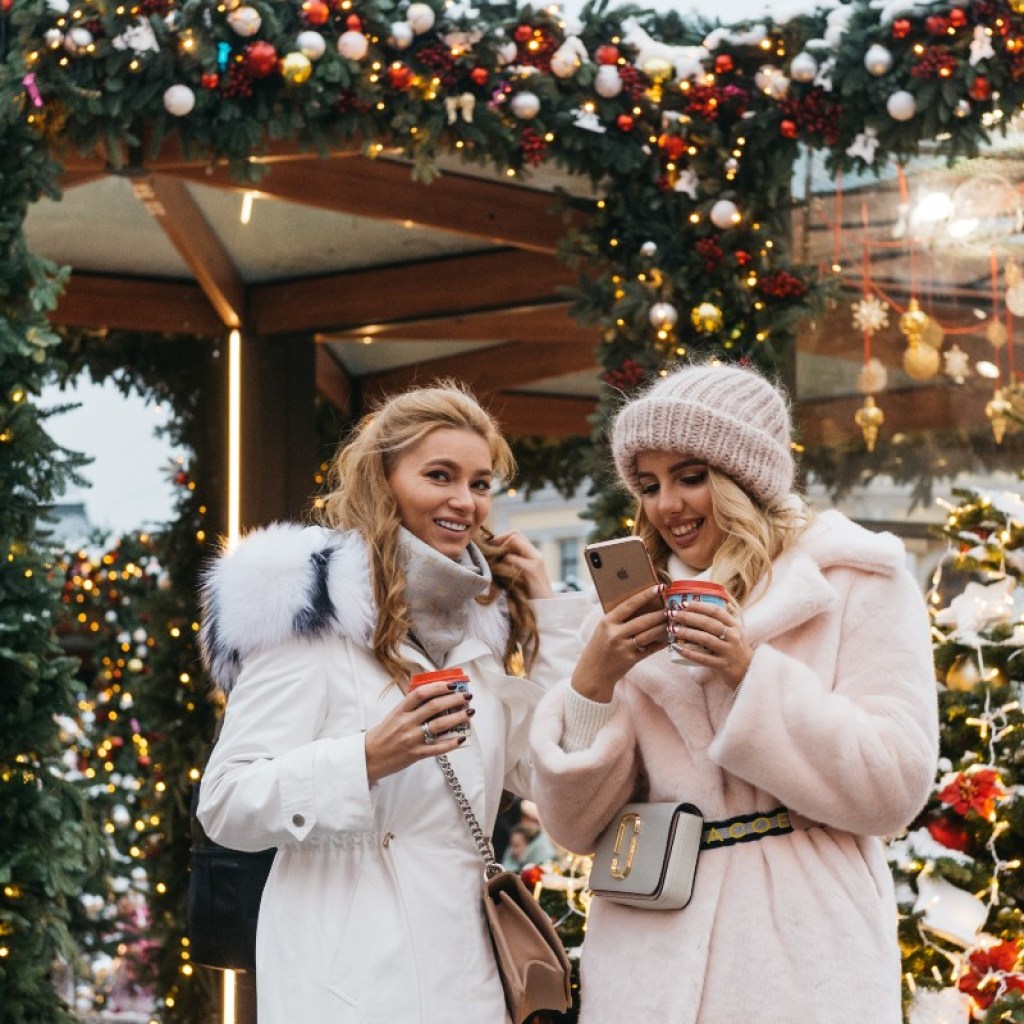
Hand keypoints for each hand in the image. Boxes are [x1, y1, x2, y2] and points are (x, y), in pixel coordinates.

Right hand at [364, 680, 472, 783]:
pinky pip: (437, 748)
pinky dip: (451, 743)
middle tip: (467, 696)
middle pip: (434, 707)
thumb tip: (434, 696)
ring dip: (457, 718)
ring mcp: (411, 739)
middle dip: (454, 700)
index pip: (421, 693)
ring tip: (469, 712)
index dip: (438, 687)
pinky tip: (461, 738)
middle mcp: (406, 723)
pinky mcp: (415, 754)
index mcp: (400, 710)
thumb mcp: (394, 715)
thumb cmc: (383, 735)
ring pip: (439, 726)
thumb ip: (411, 707)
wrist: (369, 757)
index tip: (452, 684)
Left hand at [489, 530, 554, 598]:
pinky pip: (512, 558)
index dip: (501, 538)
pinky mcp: (532, 570)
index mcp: (534, 555)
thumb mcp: (519, 576)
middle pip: (515, 534)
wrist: (546, 610)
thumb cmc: (529, 597)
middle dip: (499, 540)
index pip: (516, 534)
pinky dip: (502, 562)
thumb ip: (511, 565)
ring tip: (493, 561)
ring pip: (513, 541)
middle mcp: (536, 555)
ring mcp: (535, 561)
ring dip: (500, 550)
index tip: (490, 548)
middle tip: (489, 552)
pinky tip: (498, 572)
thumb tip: (491, 556)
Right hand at [571, 585, 667, 702]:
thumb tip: (640, 605)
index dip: (645, 595)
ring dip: (663, 627)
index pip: (629, 604)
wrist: (592, 674)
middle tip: (673, 607)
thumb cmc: (598, 648)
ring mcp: (623, 648)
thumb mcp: (603, 630)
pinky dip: (660, 643)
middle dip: (660, 613)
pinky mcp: (631, 660)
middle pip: (643, 620)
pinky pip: (650, 649)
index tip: (658, 588)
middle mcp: (615, 634)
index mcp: (607, 622)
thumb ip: (617, 619)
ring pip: (649, 634)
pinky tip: (668, 638)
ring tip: (673, 621)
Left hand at [668, 600, 752, 689]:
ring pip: (706, 639)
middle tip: (673, 614)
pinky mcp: (723, 665)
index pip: (716, 611)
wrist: (748, 671)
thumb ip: (720, 621)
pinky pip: (703, 658)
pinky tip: (677, 648)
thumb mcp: (733, 632)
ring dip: (687, 633)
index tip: (683, 604)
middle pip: (708, 623)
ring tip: (673, 629)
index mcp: (734, 625)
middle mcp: (733, 636)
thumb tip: (697, 608)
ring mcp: (728, 651)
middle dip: (689, 617)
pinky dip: (689, 653)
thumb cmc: (735, 649)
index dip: (699, 606)